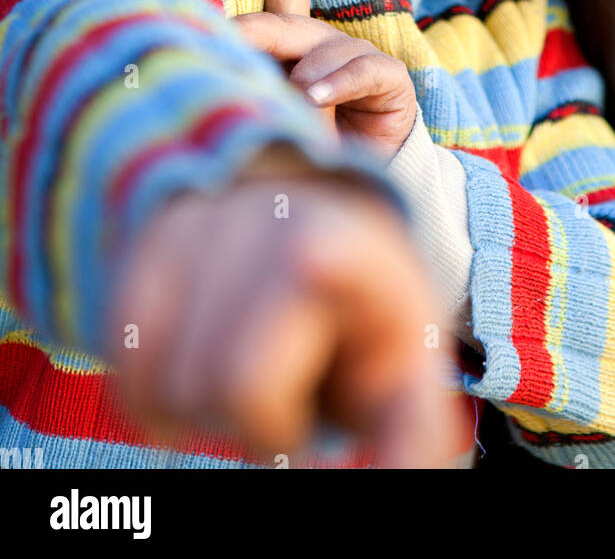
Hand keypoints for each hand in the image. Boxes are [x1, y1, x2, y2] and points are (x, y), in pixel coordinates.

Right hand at [108, 171, 464, 467]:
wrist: (308, 242)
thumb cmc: (360, 326)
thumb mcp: (402, 368)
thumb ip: (413, 428)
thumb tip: (414, 475)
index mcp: (357, 248)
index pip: (328, 251)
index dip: (321, 259)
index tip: (309, 258)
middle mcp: (274, 216)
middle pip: (235, 387)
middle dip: (262, 423)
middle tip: (292, 392)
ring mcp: (201, 222)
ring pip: (170, 387)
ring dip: (204, 408)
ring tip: (250, 365)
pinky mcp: (144, 245)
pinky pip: (123, 370)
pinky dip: (153, 396)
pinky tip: (197, 364)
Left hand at [232, 0, 417, 158]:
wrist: (349, 200)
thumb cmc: (301, 156)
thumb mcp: (269, 116)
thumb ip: (251, 88)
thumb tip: (223, 61)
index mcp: (295, 49)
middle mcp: (326, 47)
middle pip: (288, 22)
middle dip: (256, 31)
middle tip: (223, 39)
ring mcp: (360, 61)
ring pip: (324, 46)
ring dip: (303, 71)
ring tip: (291, 97)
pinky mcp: (391, 82)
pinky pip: (362, 68)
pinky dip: (336, 80)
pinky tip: (315, 95)